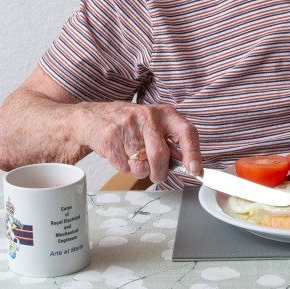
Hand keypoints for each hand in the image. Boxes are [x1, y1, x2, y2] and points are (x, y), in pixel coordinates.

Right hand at [77, 101, 200, 184]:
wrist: (94, 117)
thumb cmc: (131, 124)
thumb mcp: (154, 124)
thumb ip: (171, 142)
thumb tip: (189, 164)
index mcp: (164, 113)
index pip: (186, 132)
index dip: (193, 153)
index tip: (195, 170)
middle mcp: (148, 116)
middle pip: (160, 155)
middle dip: (160, 173)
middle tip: (157, 175)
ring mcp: (127, 125)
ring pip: (141, 166)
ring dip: (140, 171)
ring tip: (134, 158)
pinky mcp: (110, 137)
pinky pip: (124, 167)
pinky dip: (124, 167)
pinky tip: (121, 154)